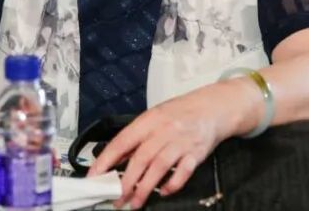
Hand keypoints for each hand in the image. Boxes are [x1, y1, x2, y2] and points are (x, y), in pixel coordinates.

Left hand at [89, 79, 259, 208]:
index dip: (106, 160)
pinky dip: (172, 184)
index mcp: (150, 119)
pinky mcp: (196, 153)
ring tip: (134, 202)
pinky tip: (164, 192)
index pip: (123, 141)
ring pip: (158, 167)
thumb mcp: (155, 117)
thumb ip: (136, 137)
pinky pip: (182, 172)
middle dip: (125, 182)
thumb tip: (112, 159)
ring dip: (144, 188)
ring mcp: (181, 142)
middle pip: (140, 158)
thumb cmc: (180, 113)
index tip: (95, 176)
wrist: (213, 108)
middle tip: (116, 198)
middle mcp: (165, 130)